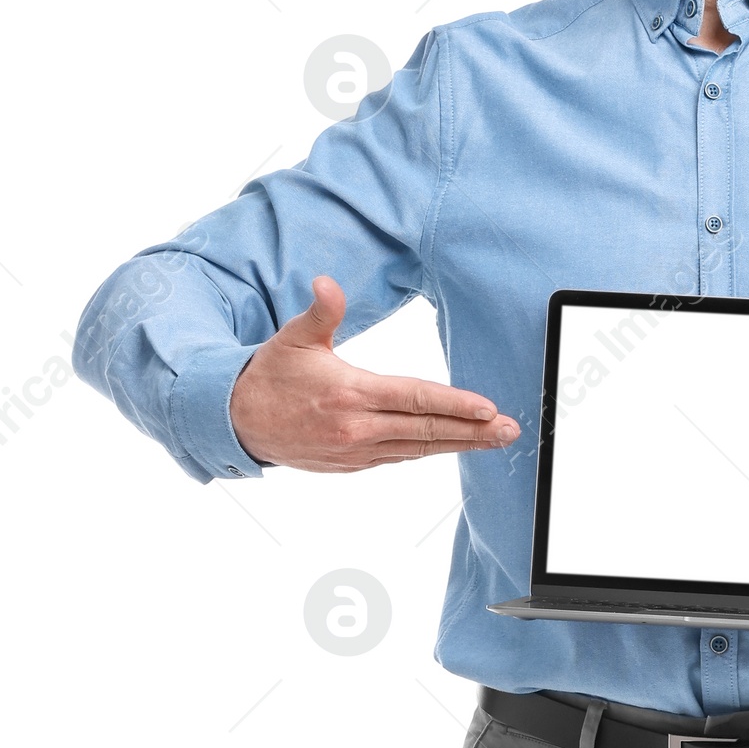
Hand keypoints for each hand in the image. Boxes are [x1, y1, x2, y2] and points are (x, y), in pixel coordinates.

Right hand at [229, 275, 520, 472]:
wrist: (238, 422)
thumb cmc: (269, 376)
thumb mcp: (293, 337)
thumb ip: (320, 310)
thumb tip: (327, 283)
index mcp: (350, 394)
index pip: (414, 399)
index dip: (454, 405)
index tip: (488, 408)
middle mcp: (357, 428)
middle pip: (427, 431)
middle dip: (474, 432)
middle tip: (510, 431)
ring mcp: (356, 451)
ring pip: (418, 449)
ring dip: (459, 444)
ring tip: (494, 440)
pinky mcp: (352, 464)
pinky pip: (399, 457)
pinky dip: (428, 451)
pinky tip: (452, 444)